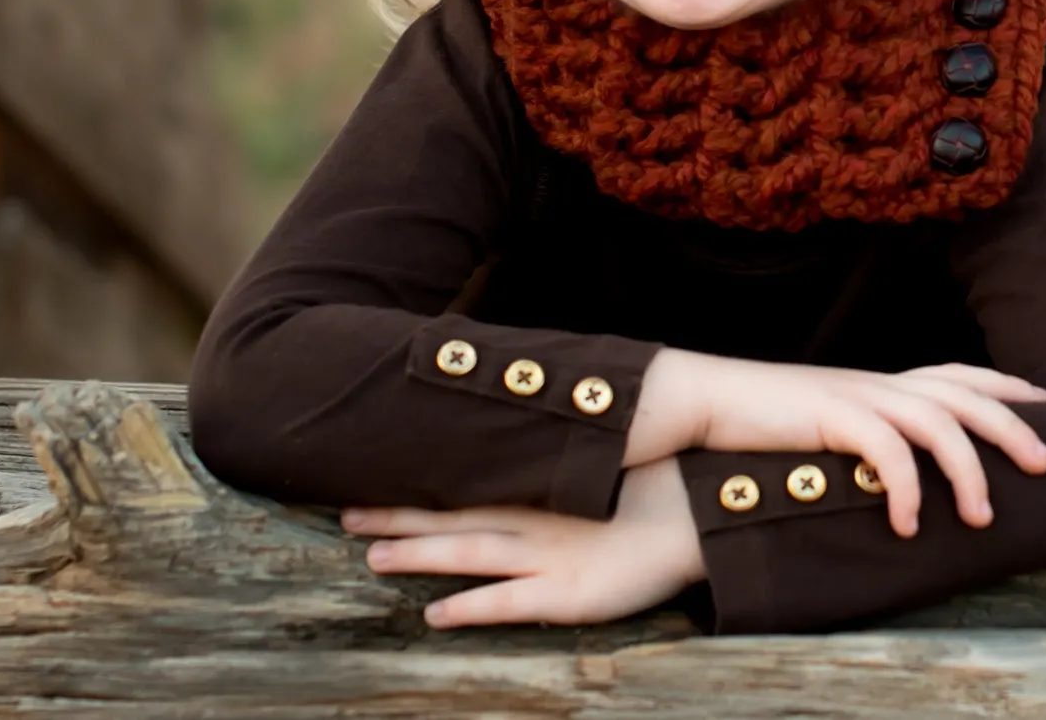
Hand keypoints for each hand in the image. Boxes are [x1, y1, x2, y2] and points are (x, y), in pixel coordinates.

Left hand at [342, 456, 705, 628]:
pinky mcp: (566, 592)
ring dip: (417, 554)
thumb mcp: (608, 455)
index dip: (422, 480)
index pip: (468, 481)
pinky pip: (506, 604)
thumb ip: (569, 454)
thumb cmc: (662, 479)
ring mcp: (547, 556)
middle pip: (454, 514)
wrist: (699, 510)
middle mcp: (535, 518)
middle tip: (345, 512)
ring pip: (467, 554)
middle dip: (399, 514)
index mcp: (542, 485)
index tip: (378, 470)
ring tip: (370, 555)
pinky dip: (467, 608)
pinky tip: (433, 617)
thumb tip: (541, 428)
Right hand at [643, 349, 1045, 537]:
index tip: (1045, 404)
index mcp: (879, 382)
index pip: (956, 373)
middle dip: (1012, 427)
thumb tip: (895, 470)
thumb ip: (864, 435)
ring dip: (968, 470)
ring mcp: (856, 395)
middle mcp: (877, 382)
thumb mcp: (825, 423)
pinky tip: (909, 524)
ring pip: (938, 421)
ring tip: (983, 517)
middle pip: (964, 394)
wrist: (702, 399)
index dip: (1003, 385)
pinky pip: (885, 450)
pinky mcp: (831, 415)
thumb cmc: (760, 419)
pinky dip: (906, 487)